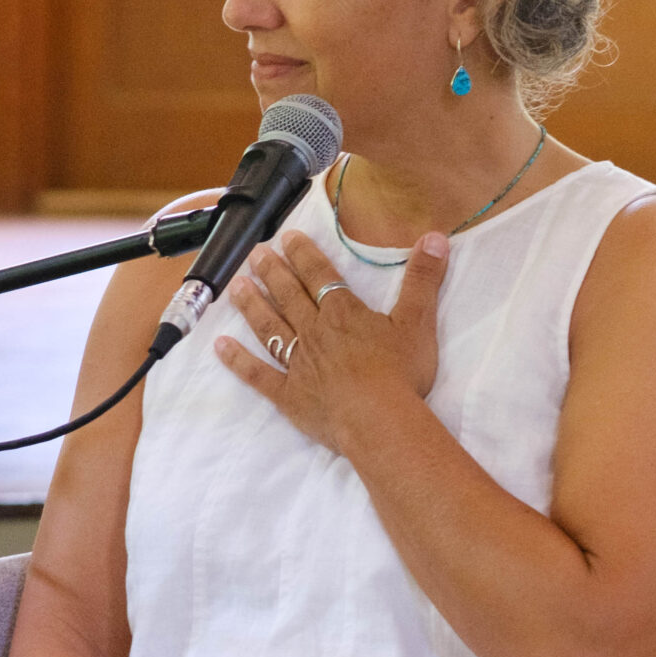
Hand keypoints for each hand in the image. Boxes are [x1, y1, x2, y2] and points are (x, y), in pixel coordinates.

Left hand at [215, 229, 446, 455]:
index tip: (286, 236)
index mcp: (343, 314)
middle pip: (288, 297)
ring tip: (234, 286)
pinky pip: (257, 374)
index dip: (303, 254)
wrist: (378, 420)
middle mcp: (314, 333)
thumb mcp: (418, 321)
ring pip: (269, 327)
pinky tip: (219, 346)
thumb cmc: (400, 373)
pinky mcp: (288, 395)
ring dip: (251, 306)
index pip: (319, 276)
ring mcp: (297, 363)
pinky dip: (237, 360)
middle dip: (271, 272)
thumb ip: (423, 279)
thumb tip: (436, 236)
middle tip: (254, 253)